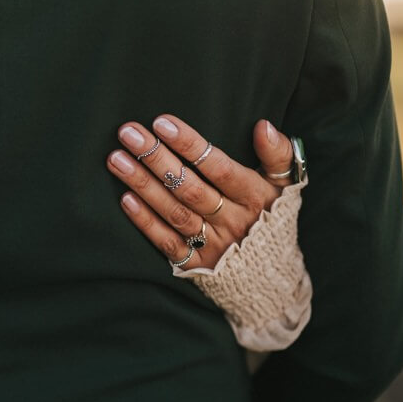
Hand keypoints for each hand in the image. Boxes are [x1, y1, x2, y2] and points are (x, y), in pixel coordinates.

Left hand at [107, 115, 298, 270]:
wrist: (272, 279)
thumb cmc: (273, 218)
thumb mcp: (286, 186)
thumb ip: (278, 154)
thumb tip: (263, 125)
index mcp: (254, 197)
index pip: (218, 167)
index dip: (190, 145)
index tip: (161, 122)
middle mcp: (232, 221)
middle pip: (189, 188)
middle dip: (157, 158)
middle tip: (129, 133)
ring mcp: (213, 245)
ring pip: (174, 212)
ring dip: (143, 185)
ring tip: (116, 159)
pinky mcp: (195, 265)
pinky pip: (167, 243)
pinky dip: (146, 222)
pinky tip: (125, 199)